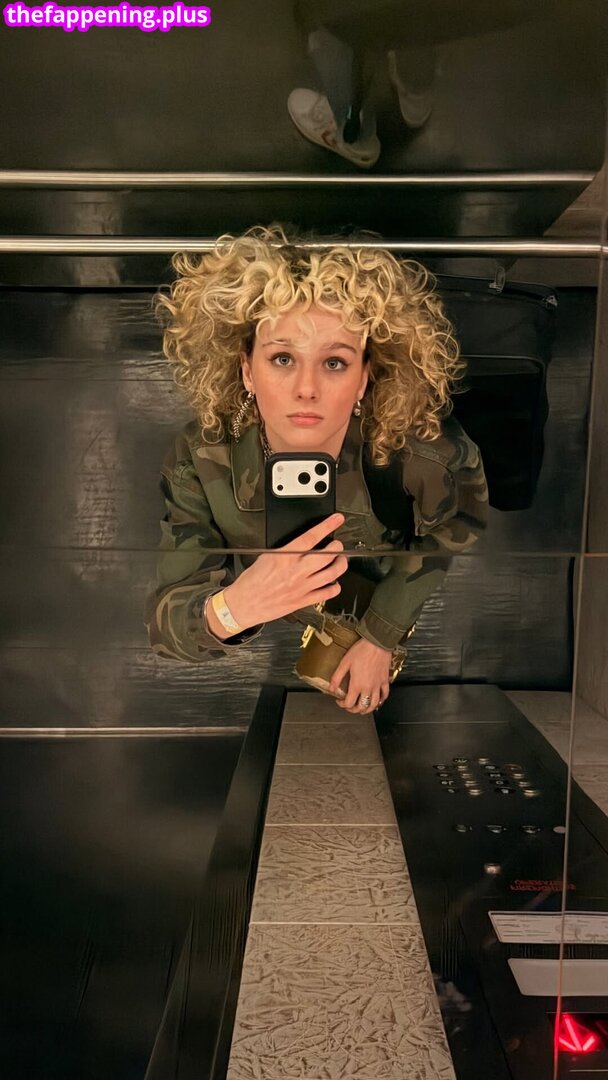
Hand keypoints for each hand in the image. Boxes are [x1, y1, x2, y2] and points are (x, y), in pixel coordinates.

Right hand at [226, 513, 348, 629]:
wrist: (243, 604)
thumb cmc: (251, 581)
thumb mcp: (266, 557)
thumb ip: (286, 550)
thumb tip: (302, 544)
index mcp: (285, 557)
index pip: (311, 537)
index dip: (327, 526)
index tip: (336, 520)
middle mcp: (296, 571)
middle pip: (327, 555)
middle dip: (337, 547)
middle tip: (337, 544)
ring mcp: (302, 587)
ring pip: (332, 574)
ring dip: (340, 565)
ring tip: (340, 561)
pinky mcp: (303, 601)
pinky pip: (327, 594)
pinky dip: (335, 587)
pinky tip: (334, 583)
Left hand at [328, 637, 391, 714]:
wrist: (377, 643)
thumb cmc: (362, 650)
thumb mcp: (345, 662)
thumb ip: (337, 677)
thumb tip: (331, 688)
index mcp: (357, 684)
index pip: (349, 703)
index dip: (342, 705)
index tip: (339, 700)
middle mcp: (368, 688)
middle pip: (362, 707)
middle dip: (354, 710)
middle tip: (350, 707)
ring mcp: (377, 685)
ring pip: (374, 704)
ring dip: (368, 709)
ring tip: (363, 709)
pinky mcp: (385, 681)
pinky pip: (384, 695)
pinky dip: (381, 701)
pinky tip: (377, 700)